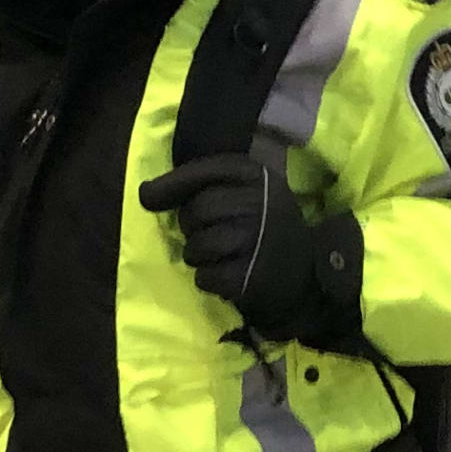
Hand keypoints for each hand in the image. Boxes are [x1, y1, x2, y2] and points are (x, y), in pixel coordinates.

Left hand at [139, 152, 365, 344]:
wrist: (306, 275)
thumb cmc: (263, 229)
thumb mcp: (244, 194)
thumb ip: (197, 186)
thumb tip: (144, 194)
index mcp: (257, 175)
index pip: (204, 171)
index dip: (172, 185)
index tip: (149, 199)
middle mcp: (260, 203)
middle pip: (196, 211)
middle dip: (191, 227)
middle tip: (210, 234)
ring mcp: (257, 240)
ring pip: (197, 246)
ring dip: (198, 256)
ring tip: (219, 256)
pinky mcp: (251, 276)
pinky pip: (205, 277)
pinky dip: (208, 280)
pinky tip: (226, 275)